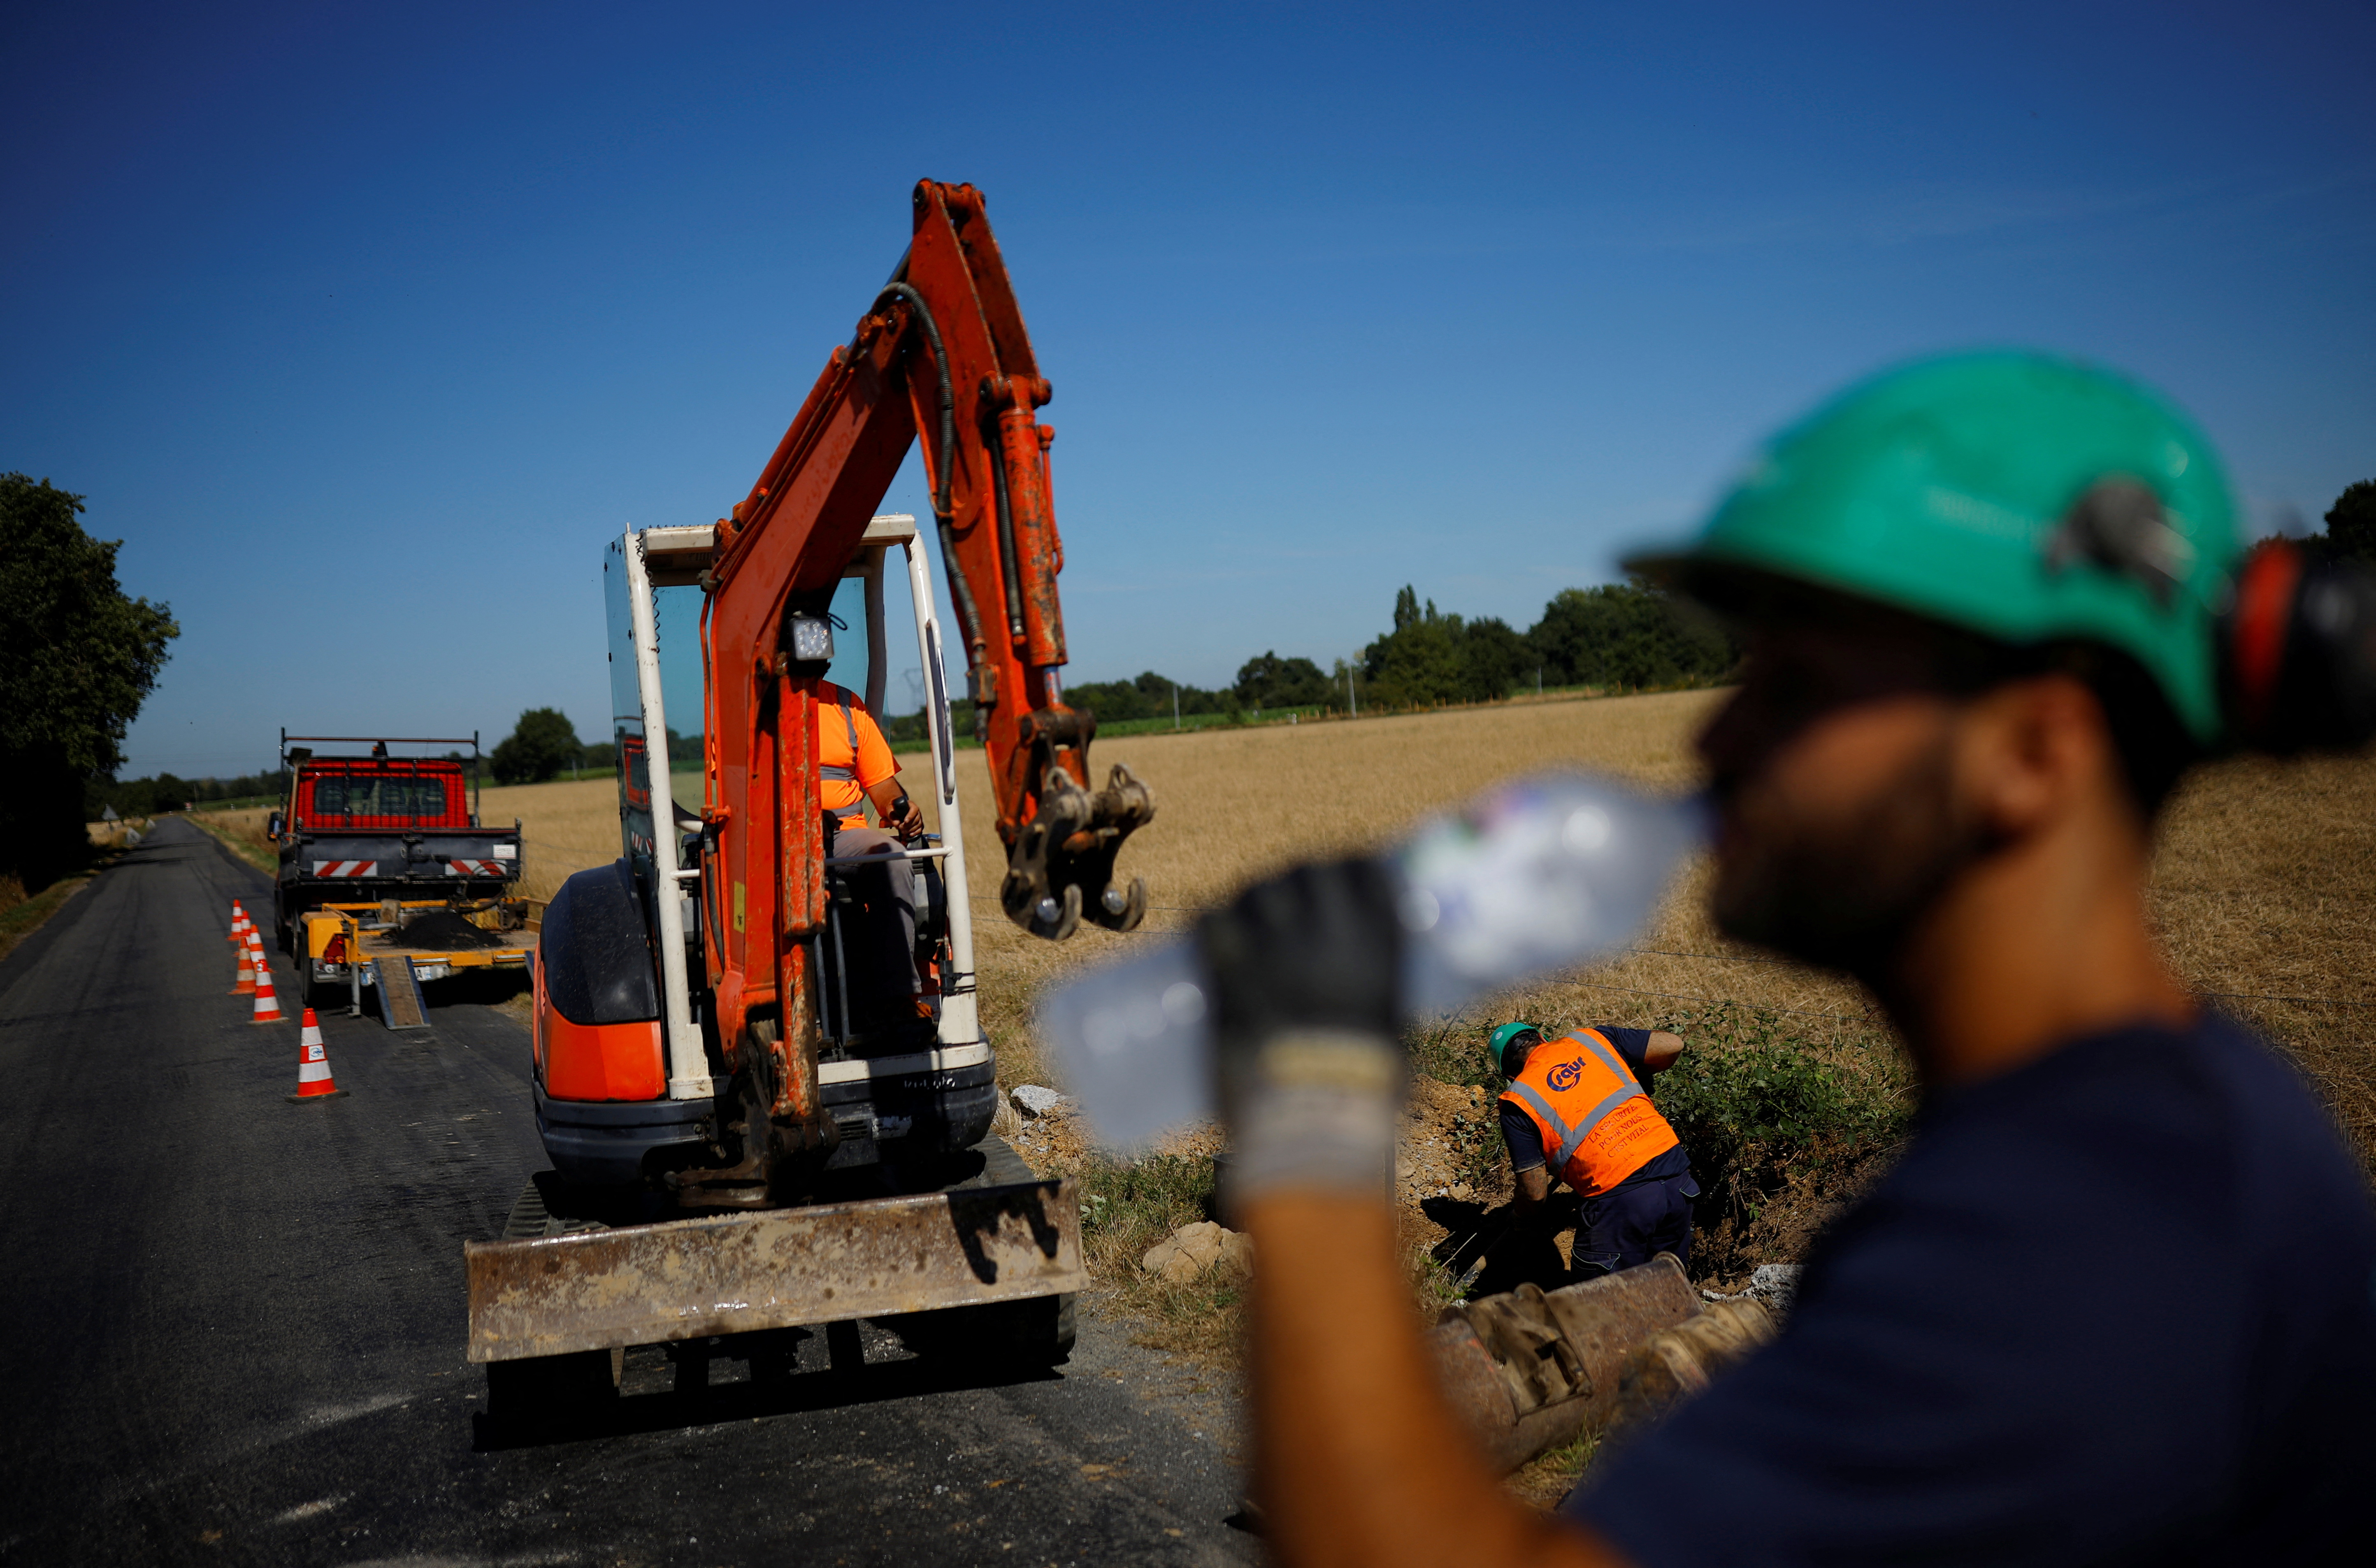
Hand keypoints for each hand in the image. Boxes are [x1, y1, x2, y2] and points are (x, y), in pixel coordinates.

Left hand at [890, 795, 924, 838]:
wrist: (895, 813)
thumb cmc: (893, 810)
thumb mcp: (890, 811)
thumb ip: (892, 817)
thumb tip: (897, 824)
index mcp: (910, 805)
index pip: (914, 809)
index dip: (910, 816)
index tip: (905, 821)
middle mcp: (916, 811)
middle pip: (916, 819)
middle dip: (908, 825)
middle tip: (900, 828)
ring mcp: (919, 818)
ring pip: (918, 825)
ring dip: (910, 830)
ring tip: (902, 831)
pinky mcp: (919, 824)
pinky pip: (920, 829)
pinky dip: (915, 833)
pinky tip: (909, 834)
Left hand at [1196, 857, 1406, 1209]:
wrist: (1314, 1116)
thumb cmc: (1364, 1091)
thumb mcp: (1390, 1041)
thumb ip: (1377, 1021)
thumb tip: (1372, 1028)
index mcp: (1377, 943)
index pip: (1364, 870)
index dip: (1348, 864)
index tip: (1340, 871)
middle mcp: (1326, 930)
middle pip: (1305, 870)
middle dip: (1296, 875)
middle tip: (1287, 894)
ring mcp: (1274, 944)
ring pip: (1257, 889)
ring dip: (1253, 892)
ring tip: (1248, 910)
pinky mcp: (1228, 970)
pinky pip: (1210, 920)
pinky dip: (1209, 918)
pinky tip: (1207, 924)